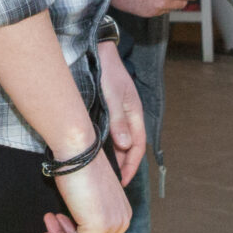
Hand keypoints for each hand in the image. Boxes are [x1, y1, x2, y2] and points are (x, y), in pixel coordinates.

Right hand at [44, 155, 132, 232]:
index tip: (58, 222)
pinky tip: (48, 232)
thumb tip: (76, 231)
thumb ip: (89, 215)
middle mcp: (122, 222)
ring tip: (48, 222)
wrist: (77, 151)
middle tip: (50, 224)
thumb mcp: (89, 196)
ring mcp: (112, 226)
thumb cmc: (79, 166)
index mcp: (122, 214)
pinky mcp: (98, 228)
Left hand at [95, 39, 146, 188]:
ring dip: (113, 157)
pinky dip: (105, 145)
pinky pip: (110, 133)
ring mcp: (119, 113)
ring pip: (119, 142)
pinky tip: (95, 152)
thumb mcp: (112, 96)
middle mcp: (129, 116)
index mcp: (135, 114)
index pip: (138, 147)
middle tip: (111, 182)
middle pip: (129, 148)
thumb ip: (118, 120)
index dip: (132, 166)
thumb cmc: (107, 71)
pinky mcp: (107, 110)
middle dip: (123, 166)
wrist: (96, 50)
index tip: (122, 181)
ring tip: (104, 172)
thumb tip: (126, 145)